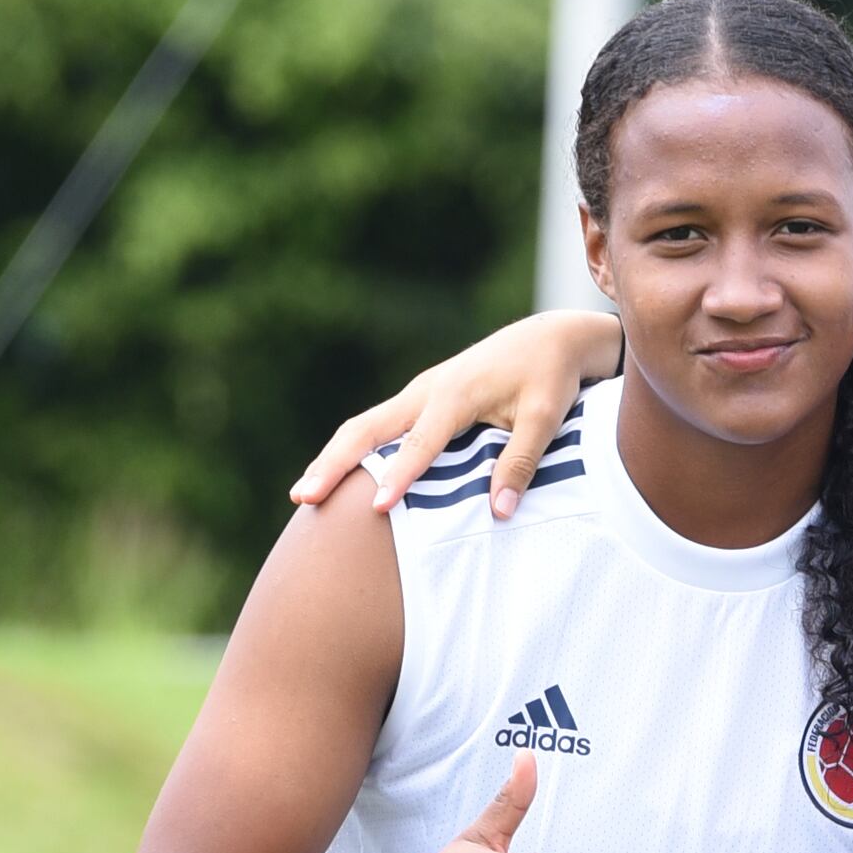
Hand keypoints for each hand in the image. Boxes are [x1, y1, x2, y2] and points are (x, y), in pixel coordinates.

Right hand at [285, 309, 614, 519]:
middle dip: (333, 463)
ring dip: (333, 459)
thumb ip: (521, 463)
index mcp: (454, 394)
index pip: (420, 443)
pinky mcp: (420, 400)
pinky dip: (352, 451)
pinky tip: (336, 477)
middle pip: (366, 429)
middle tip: (303, 498)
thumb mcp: (545, 418)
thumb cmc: (549, 378)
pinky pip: (378, 427)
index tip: (378, 507)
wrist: (547, 338)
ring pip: (364, 427)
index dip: (399, 476)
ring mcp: (418, 394)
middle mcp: (425, 391)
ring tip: (304, 495)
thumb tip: (500, 513)